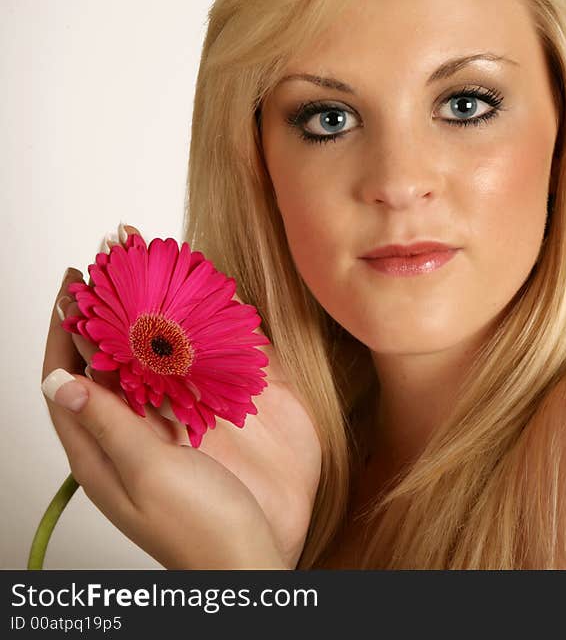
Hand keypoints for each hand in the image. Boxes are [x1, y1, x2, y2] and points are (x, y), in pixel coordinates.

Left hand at [46, 226, 322, 568]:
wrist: (254, 561)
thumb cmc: (198, 529)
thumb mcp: (145, 475)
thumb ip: (108, 423)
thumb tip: (60, 378)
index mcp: (100, 447)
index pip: (69, 374)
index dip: (66, 326)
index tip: (76, 279)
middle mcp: (132, 430)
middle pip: (110, 357)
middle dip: (111, 307)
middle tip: (119, 256)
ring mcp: (173, 426)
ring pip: (154, 360)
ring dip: (155, 316)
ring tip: (160, 271)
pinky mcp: (212, 425)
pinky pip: (196, 372)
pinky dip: (200, 339)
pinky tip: (209, 312)